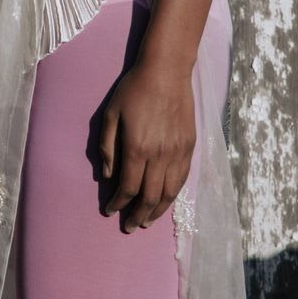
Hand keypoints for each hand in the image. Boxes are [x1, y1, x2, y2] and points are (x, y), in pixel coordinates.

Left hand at [97, 54, 194, 233]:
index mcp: (137, 148)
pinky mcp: (189, 146)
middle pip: (149, 196)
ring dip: (157, 211)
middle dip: (137, 216)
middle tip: (129, 227)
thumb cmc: (133, 90)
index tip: (110, 211)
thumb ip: (107, 147)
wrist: (166, 71)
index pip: (127, 187)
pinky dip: (173, 195)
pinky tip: (165, 201)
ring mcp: (177, 152)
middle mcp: (159, 155)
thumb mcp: (110, 114)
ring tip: (147, 222)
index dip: (118, 203)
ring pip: (169, 192)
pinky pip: (182, 179)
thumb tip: (107, 175)